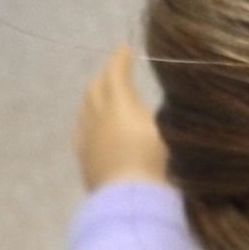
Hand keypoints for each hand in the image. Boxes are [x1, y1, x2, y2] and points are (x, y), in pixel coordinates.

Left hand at [75, 45, 167, 190]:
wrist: (130, 199)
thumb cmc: (155, 162)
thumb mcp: (166, 131)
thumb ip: (161, 114)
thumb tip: (157, 106)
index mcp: (119, 102)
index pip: (116, 72)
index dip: (120, 59)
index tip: (125, 50)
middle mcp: (98, 114)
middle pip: (96, 87)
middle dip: (106, 76)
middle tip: (116, 73)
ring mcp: (87, 136)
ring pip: (86, 108)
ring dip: (95, 96)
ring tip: (104, 96)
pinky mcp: (83, 156)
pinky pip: (82, 129)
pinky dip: (89, 119)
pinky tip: (92, 125)